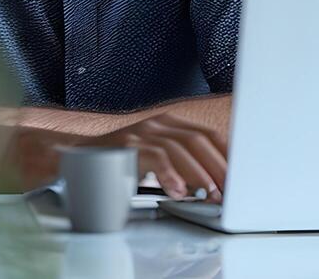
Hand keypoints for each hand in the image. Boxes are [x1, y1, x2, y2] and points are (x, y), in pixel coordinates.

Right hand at [91, 115, 226, 200]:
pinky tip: (178, 191)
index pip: (207, 135)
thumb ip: (181, 164)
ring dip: (198, 173)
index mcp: (169, 124)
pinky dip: (169, 174)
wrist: (79, 158)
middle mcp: (157, 124)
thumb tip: (213, 184)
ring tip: (209, 194)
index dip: (226, 155)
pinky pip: (154, 157)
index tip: (240, 176)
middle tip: (229, 190)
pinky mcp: (126, 145)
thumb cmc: (120, 162)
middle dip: (217, 167)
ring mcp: (141, 132)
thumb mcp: (155, 159)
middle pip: (198, 140)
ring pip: (179, 148)